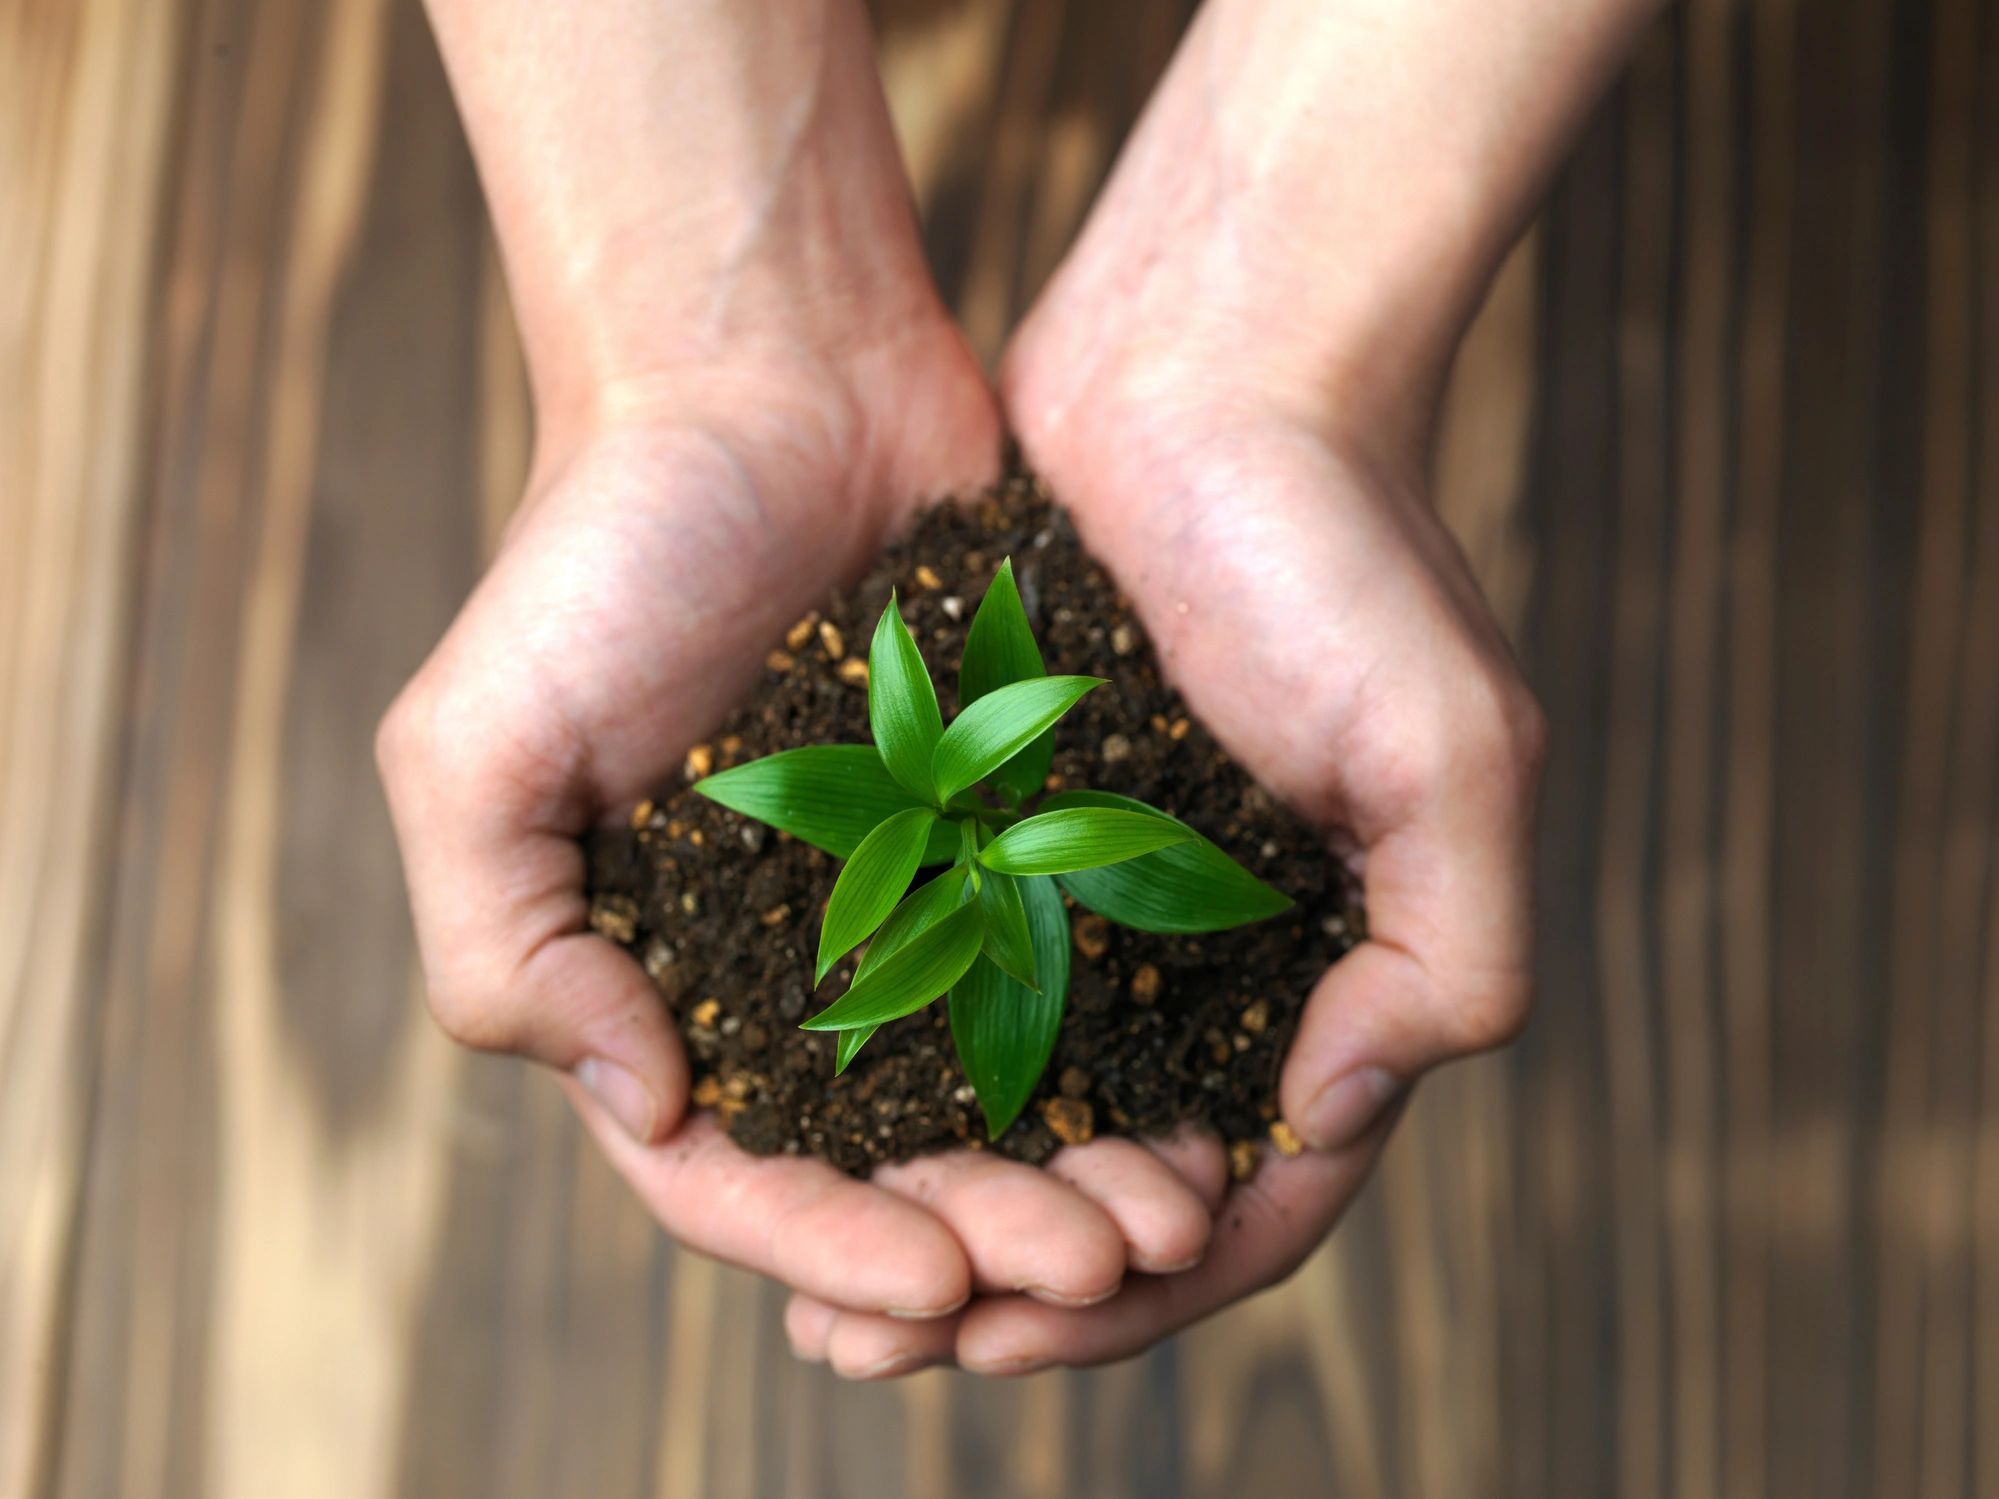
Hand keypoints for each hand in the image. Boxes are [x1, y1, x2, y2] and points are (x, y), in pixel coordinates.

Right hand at [377, 323, 1234, 1335]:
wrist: (769, 370)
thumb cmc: (602, 547)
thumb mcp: (476, 747)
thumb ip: (504, 942)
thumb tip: (642, 1104)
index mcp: (667, 973)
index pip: (738, 1172)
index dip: (830, 1246)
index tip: (931, 1285)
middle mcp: (801, 959)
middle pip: (897, 1160)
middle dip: (992, 1236)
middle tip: (1098, 1267)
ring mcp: (922, 895)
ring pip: (1013, 1084)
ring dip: (1088, 1168)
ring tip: (1177, 1208)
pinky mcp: (1026, 822)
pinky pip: (1091, 959)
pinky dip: (1146, 1041)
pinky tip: (1216, 1096)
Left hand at [781, 204, 1544, 1380]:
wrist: (1204, 356)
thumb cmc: (1342, 539)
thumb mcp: (1454, 748)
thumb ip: (1454, 949)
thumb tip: (1334, 1110)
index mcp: (1325, 966)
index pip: (1252, 1187)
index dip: (1150, 1282)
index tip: (1030, 1319)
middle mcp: (1204, 950)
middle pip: (1106, 1170)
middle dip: (1007, 1275)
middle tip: (881, 1343)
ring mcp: (1092, 889)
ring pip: (1003, 1099)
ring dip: (923, 1199)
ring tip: (816, 1284)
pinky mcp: (991, 814)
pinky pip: (927, 974)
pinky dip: (874, 1063)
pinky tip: (786, 1119)